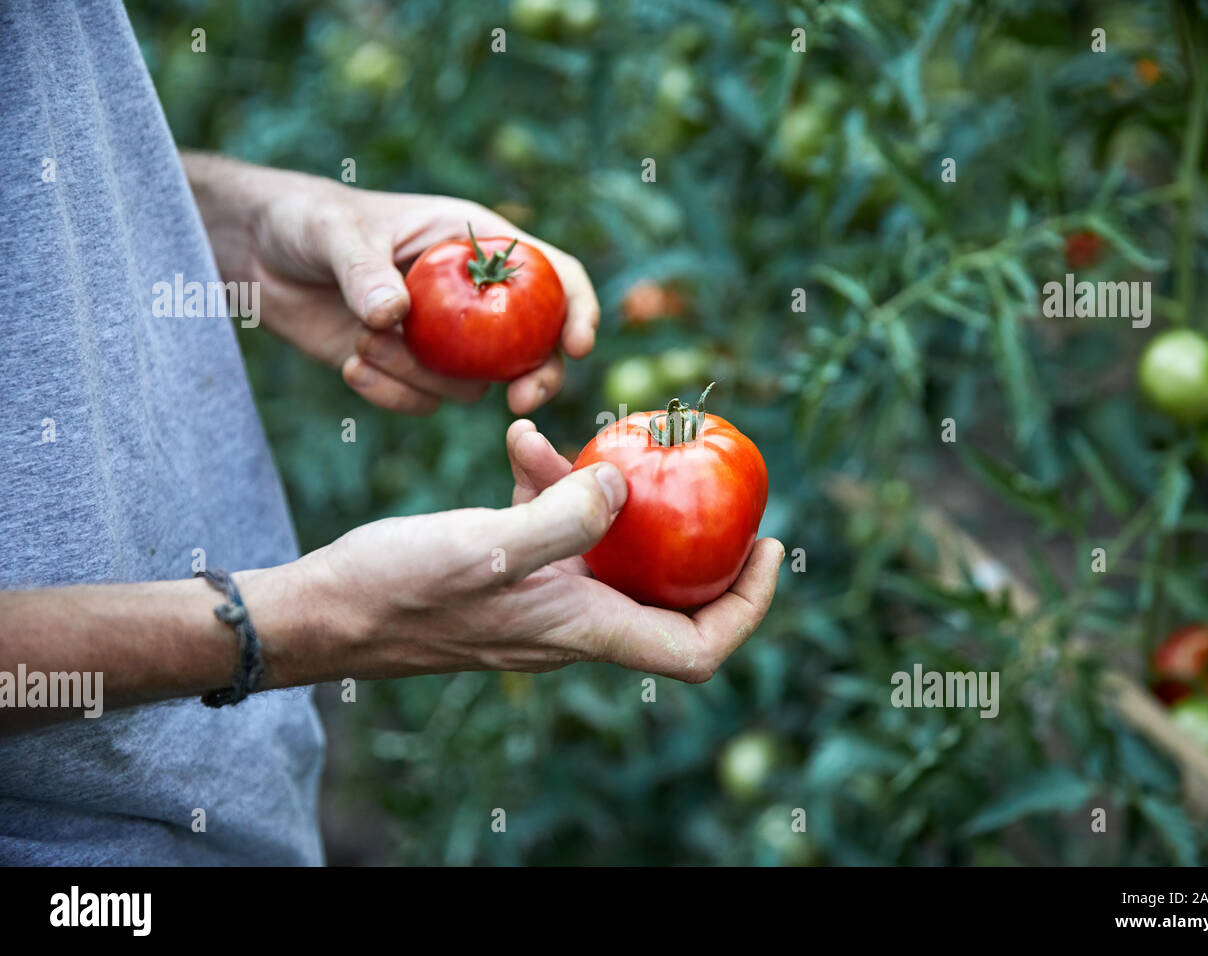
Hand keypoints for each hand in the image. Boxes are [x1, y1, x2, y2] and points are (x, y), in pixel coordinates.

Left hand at [185, 154, 598, 415]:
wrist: (257, 257)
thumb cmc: (306, 220)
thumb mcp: (335, 234)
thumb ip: (364, 273)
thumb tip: (394, 316)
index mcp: (477, 244)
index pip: (553, 274)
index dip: (578, 309)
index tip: (579, 345)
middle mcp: (472, 297)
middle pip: (535, 346)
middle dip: (536, 377)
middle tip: (519, 403)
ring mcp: (444, 340)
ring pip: (470, 383)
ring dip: (420, 376)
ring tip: (362, 342)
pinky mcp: (407, 370)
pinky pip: (422, 401)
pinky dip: (389, 394)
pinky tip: (350, 364)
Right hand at [291, 420, 783, 681]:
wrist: (324, 613)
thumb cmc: (399, 590)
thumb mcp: (488, 548)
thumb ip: (565, 518)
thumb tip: (629, 485)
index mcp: (585, 628)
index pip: (697, 648)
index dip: (746, 607)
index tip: (766, 548)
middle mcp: (573, 622)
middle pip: (667, 596)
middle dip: (694, 540)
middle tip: (712, 482)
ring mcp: (540, 598)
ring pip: (607, 549)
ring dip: (609, 495)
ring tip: (585, 443)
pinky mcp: (507, 573)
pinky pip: (553, 528)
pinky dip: (550, 486)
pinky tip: (521, 444)